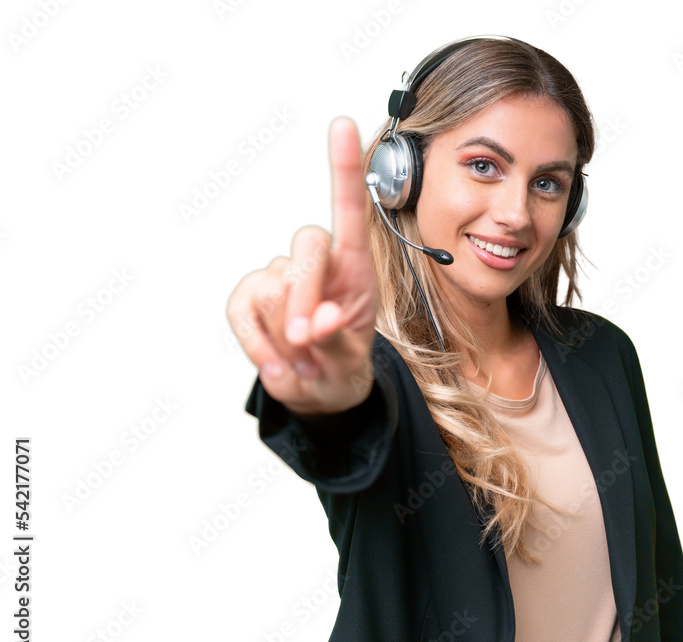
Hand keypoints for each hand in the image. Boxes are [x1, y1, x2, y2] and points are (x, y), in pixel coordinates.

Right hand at [227, 117, 377, 414]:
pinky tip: (281, 365)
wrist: (319, 390)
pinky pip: (243, 313)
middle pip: (305, 249)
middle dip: (305, 297)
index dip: (344, 167)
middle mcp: (316, 260)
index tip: (343, 124)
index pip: (349, 208)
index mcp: (354, 265)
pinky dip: (259, 347)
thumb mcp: (351, 359)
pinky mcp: (247, 296)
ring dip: (287, 338)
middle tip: (309, 340)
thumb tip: (316, 321)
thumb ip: (338, 339)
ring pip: (272, 290)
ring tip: (306, 360)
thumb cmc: (344, 362)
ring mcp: (277, 274)